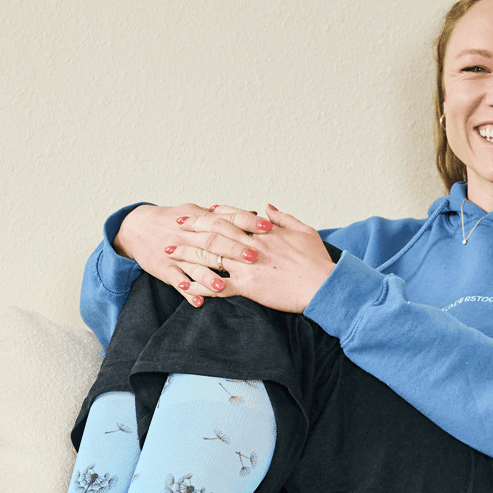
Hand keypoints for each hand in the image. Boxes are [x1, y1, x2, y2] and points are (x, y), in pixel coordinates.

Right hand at [115, 203, 247, 303]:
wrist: (136, 227)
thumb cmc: (173, 220)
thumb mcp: (197, 212)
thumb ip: (226, 216)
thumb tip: (255, 213)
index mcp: (200, 220)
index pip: (226, 219)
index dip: (247, 222)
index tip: (268, 227)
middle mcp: (188, 236)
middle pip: (213, 242)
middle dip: (233, 250)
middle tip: (254, 257)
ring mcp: (176, 254)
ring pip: (193, 265)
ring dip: (208, 276)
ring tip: (223, 286)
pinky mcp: (164, 269)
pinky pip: (176, 281)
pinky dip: (188, 291)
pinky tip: (199, 301)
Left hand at [185, 205, 335, 312]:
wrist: (323, 285)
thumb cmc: (317, 260)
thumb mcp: (304, 231)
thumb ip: (283, 217)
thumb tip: (266, 206)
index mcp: (264, 231)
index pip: (233, 216)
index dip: (215, 213)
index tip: (201, 212)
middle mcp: (251, 245)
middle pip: (214, 232)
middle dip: (193, 227)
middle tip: (176, 226)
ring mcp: (246, 265)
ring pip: (209, 256)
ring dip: (187, 253)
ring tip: (169, 252)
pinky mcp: (247, 286)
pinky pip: (217, 285)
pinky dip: (198, 284)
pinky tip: (184, 284)